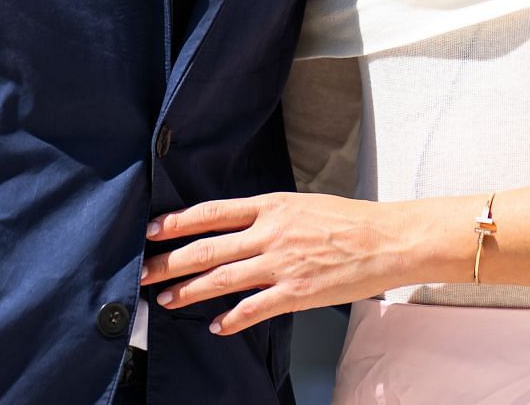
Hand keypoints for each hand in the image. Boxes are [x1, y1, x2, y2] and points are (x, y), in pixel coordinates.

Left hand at [140, 192, 456, 334]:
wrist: (388, 240)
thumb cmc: (349, 219)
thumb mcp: (302, 204)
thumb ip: (267, 215)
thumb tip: (235, 225)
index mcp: (271, 206)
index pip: (212, 213)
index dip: (177, 223)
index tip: (151, 230)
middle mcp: (270, 233)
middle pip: (206, 248)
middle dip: (168, 261)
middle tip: (142, 270)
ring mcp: (281, 264)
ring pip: (222, 279)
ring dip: (188, 291)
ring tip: (165, 299)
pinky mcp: (296, 293)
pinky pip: (253, 309)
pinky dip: (231, 319)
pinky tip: (216, 326)